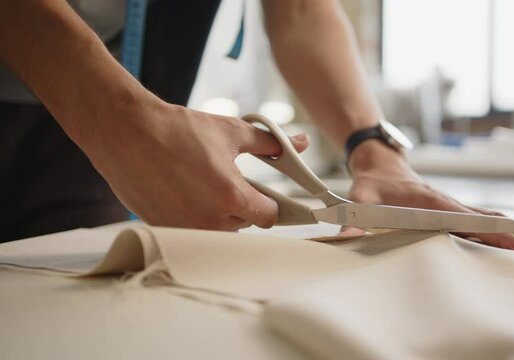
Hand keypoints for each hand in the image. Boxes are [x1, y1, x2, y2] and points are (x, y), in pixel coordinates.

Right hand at [83, 97, 308, 230]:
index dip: (271, 205)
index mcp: (231, 198)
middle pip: (243, 224)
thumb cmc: (177, 130)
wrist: (125, 133)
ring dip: (218, 213)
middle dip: (243, 205)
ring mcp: (184, 229)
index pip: (268, 218)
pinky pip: (191, 231)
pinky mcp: (163, 229)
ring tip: (204, 184)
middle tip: (230, 182)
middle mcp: (209, 221)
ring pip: (217, 230)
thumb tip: (300, 144)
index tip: (267, 196)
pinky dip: (193, 216)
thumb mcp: (231, 132)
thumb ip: (270, 144)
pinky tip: (183, 192)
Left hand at [345, 141, 513, 252]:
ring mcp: (454, 207)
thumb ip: (353, 219)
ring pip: (494, 220)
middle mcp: (450, 205)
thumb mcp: (359, 199)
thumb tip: (347, 238)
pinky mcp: (452, 211)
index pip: (472, 221)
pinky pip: (484, 221)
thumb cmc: (372, 184)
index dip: (498, 233)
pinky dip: (508, 230)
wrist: (379, 164)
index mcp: (434, 204)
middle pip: (493, 221)